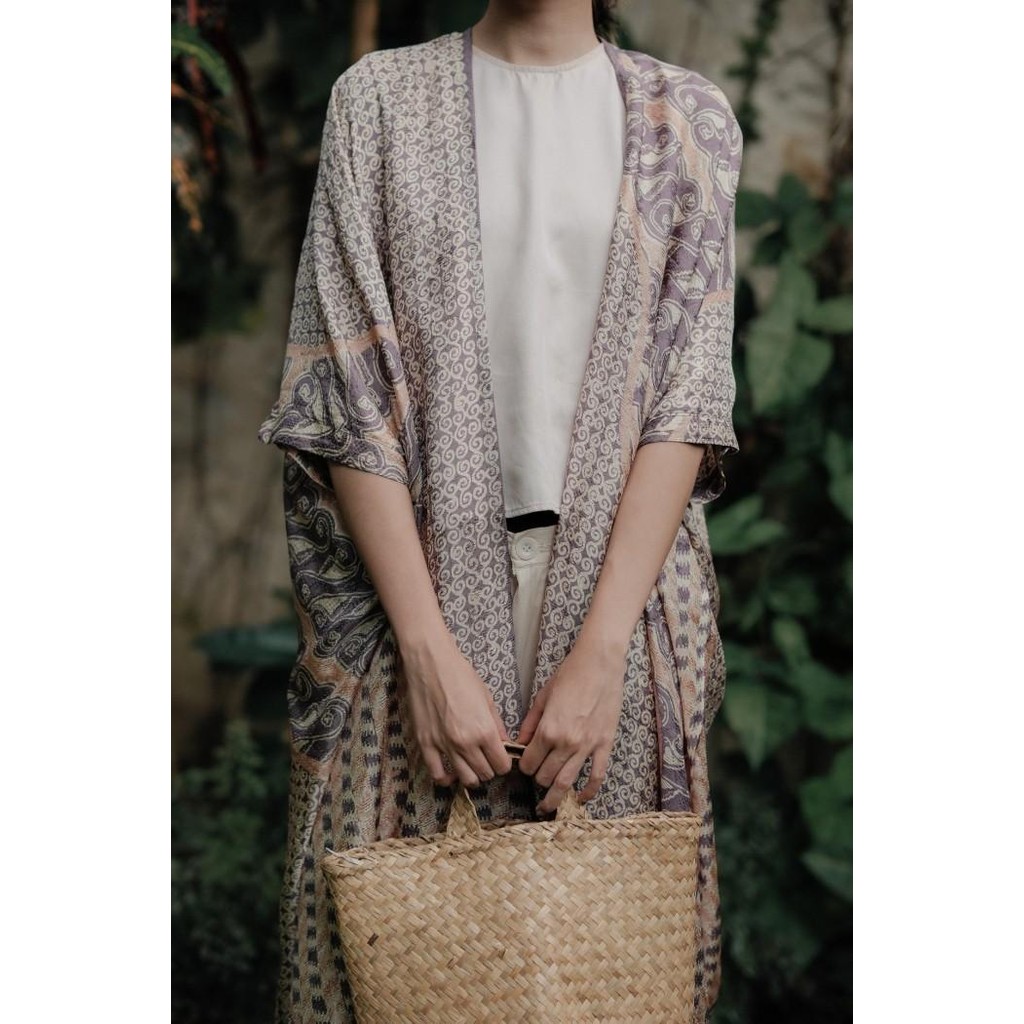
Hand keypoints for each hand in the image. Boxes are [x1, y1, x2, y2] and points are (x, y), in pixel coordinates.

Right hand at [399, 631, 512, 786]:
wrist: (430, 663)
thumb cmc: (460, 675)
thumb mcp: (487, 698)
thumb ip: (497, 725)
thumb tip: (505, 743)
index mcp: (484, 731)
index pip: (502, 765)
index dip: (504, 763)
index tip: (502, 757)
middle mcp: (465, 743)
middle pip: (485, 774)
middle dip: (490, 769)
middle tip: (487, 758)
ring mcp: (444, 746)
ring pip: (464, 779)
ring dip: (472, 776)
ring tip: (472, 765)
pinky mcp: (425, 744)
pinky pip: (436, 774)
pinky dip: (446, 779)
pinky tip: (451, 773)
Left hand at [516, 637, 626, 813]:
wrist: (600, 663)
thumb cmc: (570, 674)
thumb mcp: (543, 696)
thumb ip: (531, 723)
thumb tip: (521, 742)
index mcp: (548, 730)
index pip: (529, 762)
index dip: (524, 766)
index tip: (524, 765)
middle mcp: (566, 742)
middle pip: (546, 776)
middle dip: (537, 781)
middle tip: (536, 780)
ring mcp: (587, 746)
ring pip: (567, 782)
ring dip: (555, 797)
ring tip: (548, 807)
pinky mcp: (605, 744)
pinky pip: (597, 775)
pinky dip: (589, 791)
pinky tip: (580, 799)